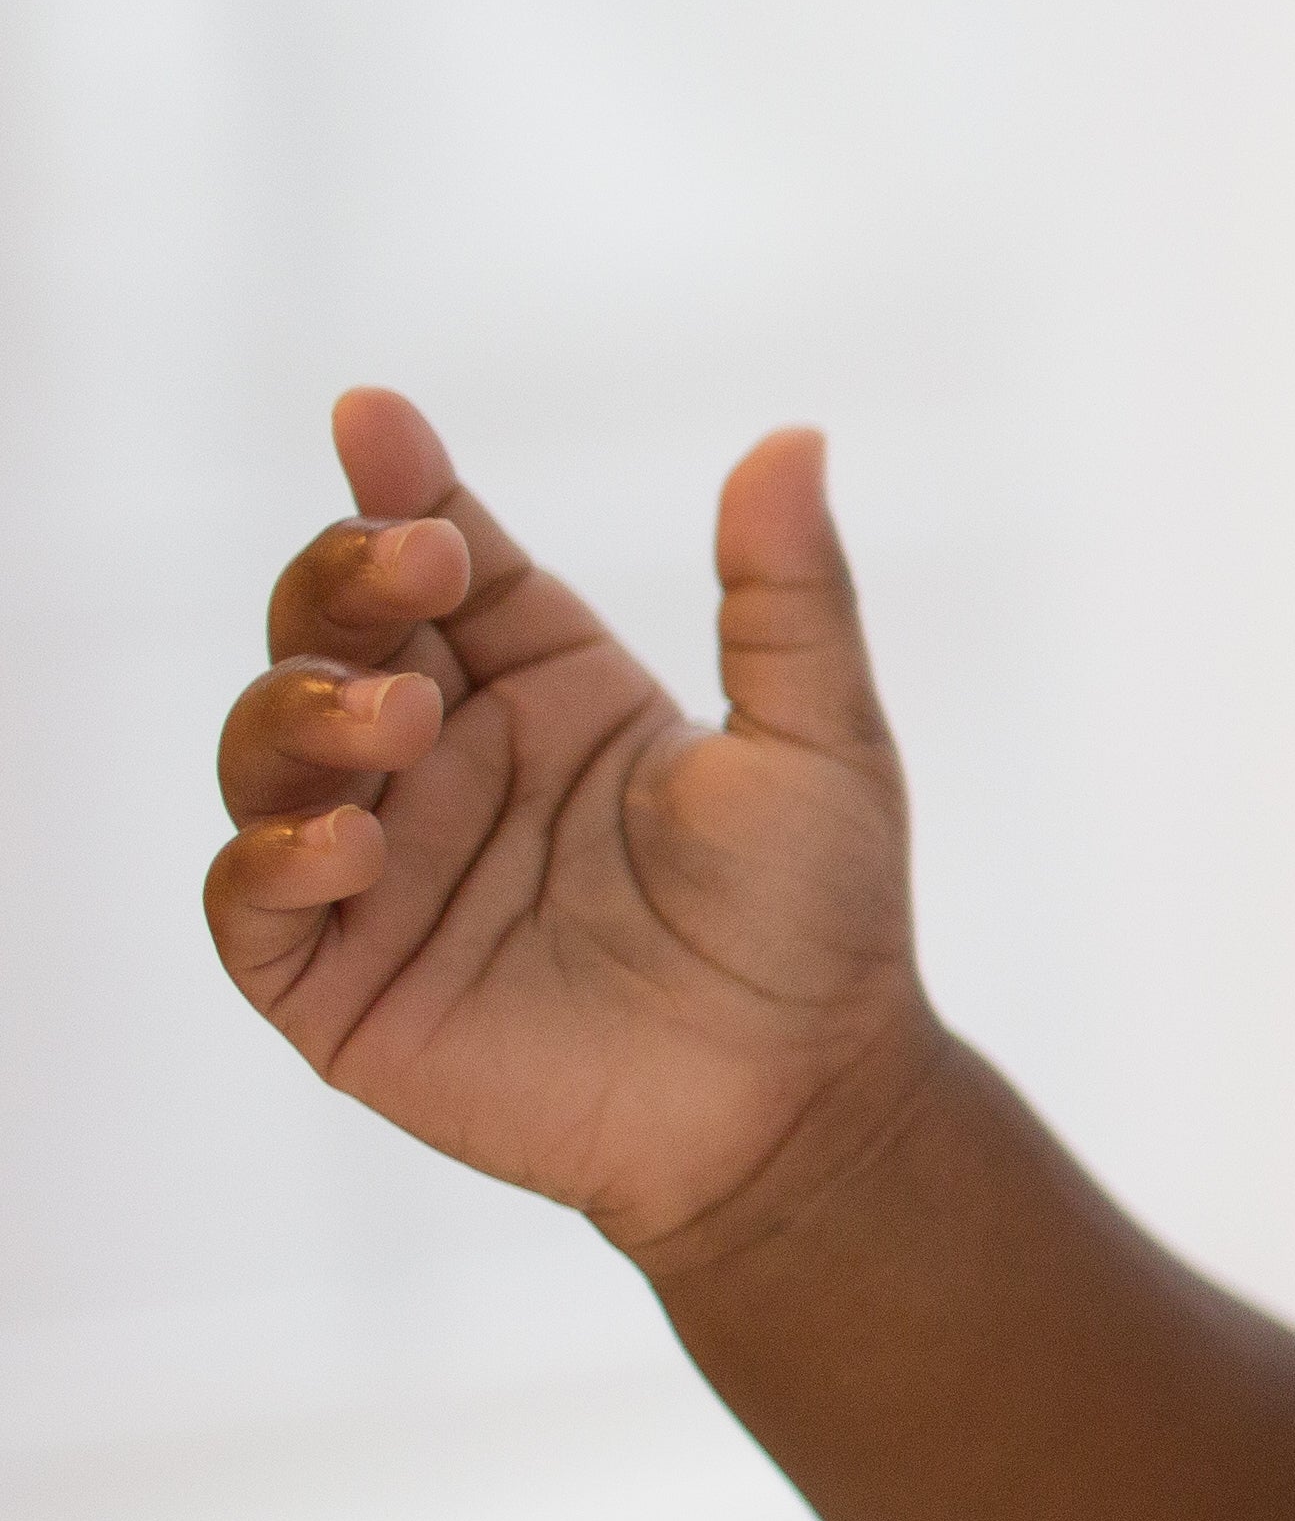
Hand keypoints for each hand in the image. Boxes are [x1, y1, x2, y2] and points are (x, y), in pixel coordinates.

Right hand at [204, 388, 932, 1261]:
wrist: (800, 1101)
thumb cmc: (816, 919)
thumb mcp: (819, 739)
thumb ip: (789, 596)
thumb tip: (793, 436)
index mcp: (545, 684)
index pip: (440, 557)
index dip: (397, 485)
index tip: (374, 419)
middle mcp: (445, 756)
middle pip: (329, 627)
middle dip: (342, 579)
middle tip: (412, 569)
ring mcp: (383, 864)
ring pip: (264, 746)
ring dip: (304, 709)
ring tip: (398, 717)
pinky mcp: (339, 982)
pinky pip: (250, 901)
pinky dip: (272, 856)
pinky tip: (348, 839)